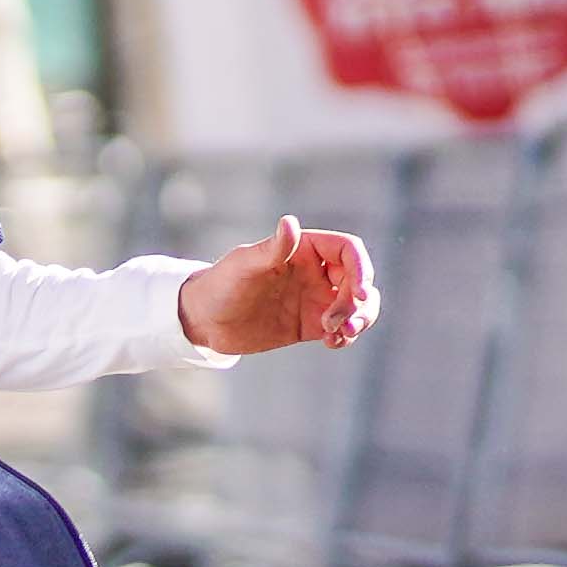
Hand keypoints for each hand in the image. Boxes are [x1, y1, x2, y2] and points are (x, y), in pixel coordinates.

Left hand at [180, 214, 372, 356]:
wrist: (204, 320)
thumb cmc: (220, 284)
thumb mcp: (244, 266)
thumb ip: (271, 249)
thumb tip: (290, 223)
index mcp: (303, 249)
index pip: (348, 250)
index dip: (362, 268)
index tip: (360, 293)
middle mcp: (315, 271)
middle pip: (358, 279)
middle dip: (359, 301)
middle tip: (338, 323)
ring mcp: (315, 298)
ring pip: (358, 305)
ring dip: (361, 319)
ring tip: (340, 335)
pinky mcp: (311, 324)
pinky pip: (343, 328)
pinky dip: (347, 336)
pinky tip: (331, 343)